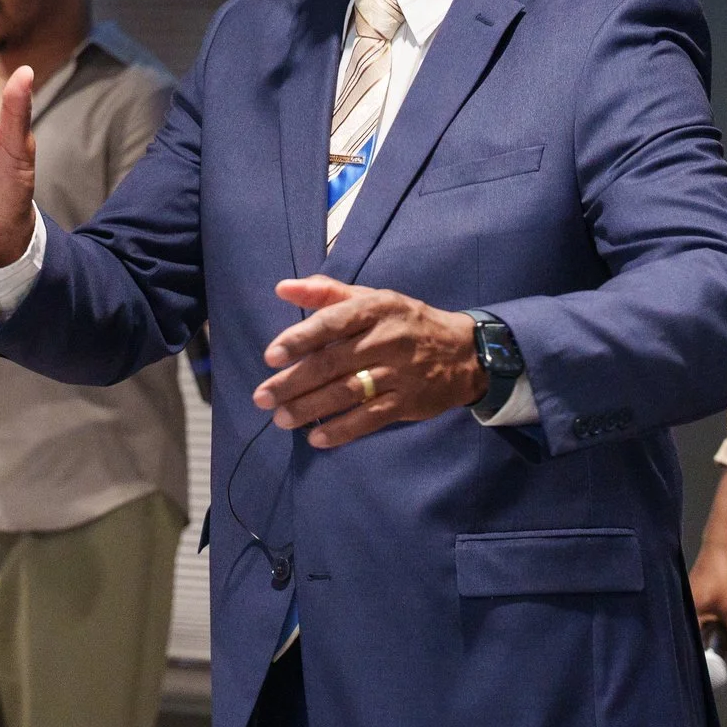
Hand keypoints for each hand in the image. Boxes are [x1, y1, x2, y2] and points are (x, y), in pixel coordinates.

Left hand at [252, 275, 484, 447]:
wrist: (464, 351)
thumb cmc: (405, 321)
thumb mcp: (372, 299)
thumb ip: (327, 293)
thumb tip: (282, 288)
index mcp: (376, 308)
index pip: (333, 322)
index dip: (301, 339)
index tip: (271, 357)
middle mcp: (387, 339)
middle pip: (334, 363)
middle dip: (294, 382)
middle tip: (262, 398)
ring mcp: (399, 373)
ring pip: (348, 393)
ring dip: (311, 408)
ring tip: (281, 419)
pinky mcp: (408, 402)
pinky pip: (371, 418)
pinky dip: (343, 430)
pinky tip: (317, 438)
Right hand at [689, 544, 726, 668]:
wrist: (721, 548)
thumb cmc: (723, 580)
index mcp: (684, 615)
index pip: (690, 645)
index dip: (703, 659)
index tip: (714, 669)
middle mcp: (681, 610)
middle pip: (695, 637)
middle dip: (713, 644)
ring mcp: (686, 603)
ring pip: (701, 626)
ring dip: (716, 631)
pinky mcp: (693, 597)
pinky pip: (702, 616)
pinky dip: (714, 620)